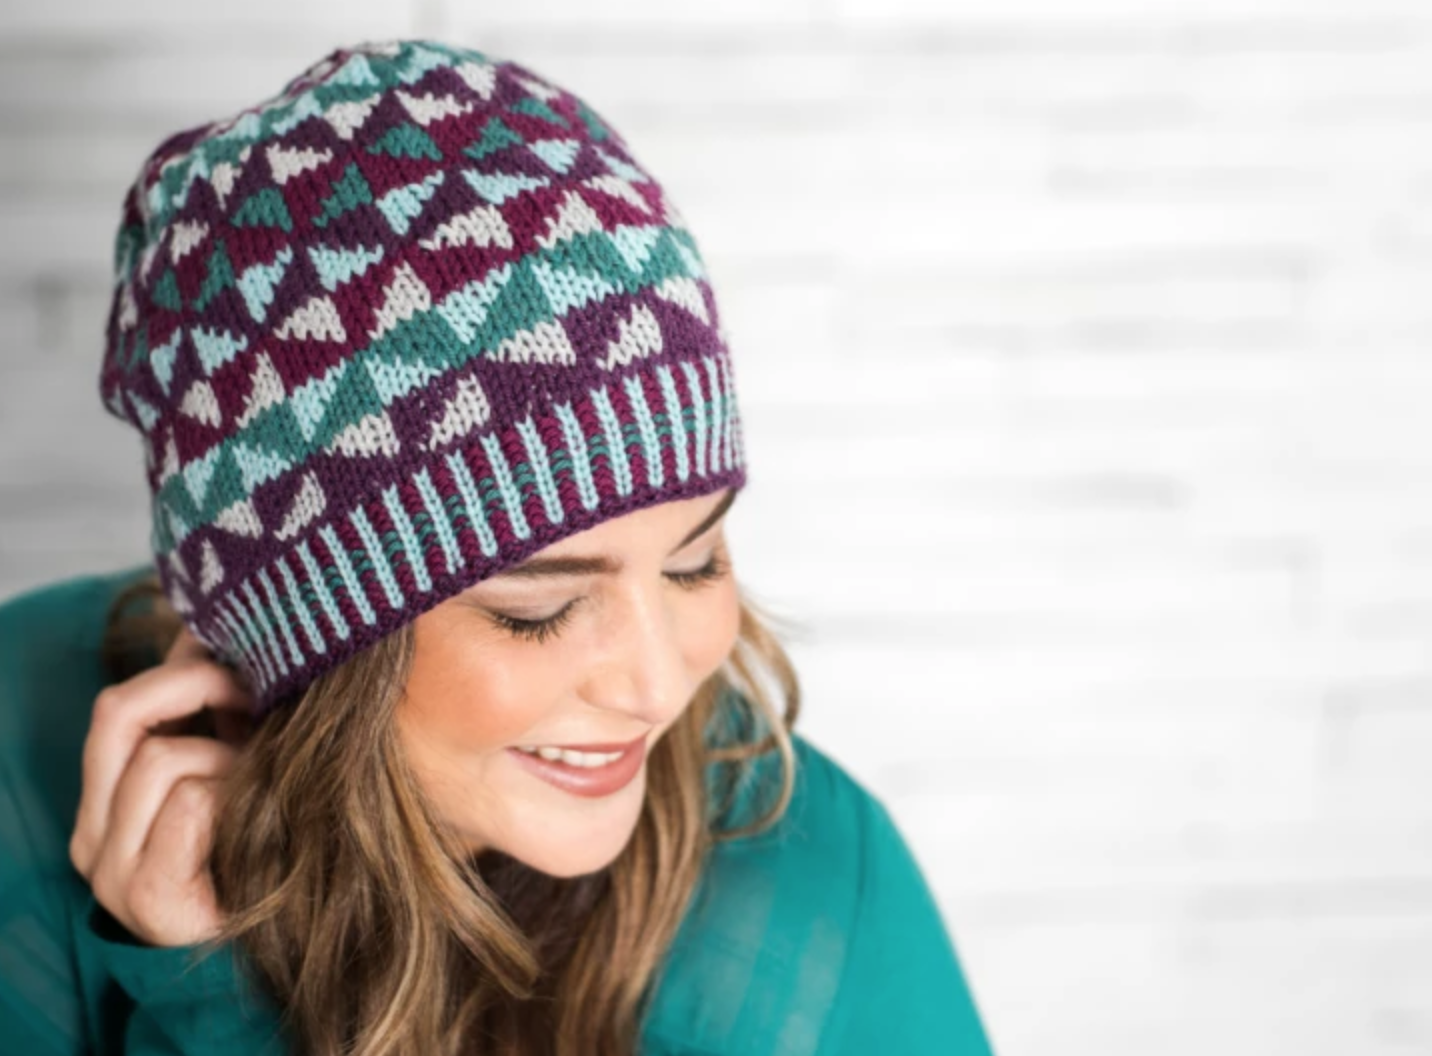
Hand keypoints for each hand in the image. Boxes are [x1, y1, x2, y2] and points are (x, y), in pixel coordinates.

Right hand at [69, 625, 255, 946]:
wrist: (283, 935)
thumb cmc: (259, 840)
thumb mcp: (233, 760)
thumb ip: (217, 705)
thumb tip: (214, 628)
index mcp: (104, 800)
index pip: (117, 704)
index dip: (184, 670)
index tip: (242, 661)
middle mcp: (91, 835)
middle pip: (119, 713)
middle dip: (197, 688)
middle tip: (257, 693)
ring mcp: (112, 871)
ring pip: (162, 757)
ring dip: (227, 756)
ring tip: (259, 778)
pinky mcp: (148, 898)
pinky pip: (189, 803)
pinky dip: (229, 798)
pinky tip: (253, 817)